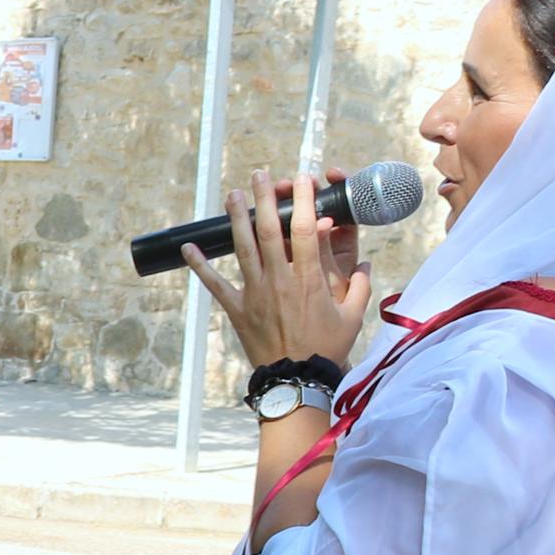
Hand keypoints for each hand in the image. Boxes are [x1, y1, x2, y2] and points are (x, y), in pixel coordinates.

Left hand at [179, 167, 374, 372]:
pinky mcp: (237, 309)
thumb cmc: (326, 348)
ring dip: (236, 219)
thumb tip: (366, 265)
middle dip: (264, 199)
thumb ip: (360, 287)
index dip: (303, 201)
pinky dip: (200, 265)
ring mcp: (255, 294)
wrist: (295, 379)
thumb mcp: (352, 316)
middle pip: (269, 230)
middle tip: (260, 174)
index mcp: (308, 279)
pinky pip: (215, 284)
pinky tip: (188, 246)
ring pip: (242, 248)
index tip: (302, 178)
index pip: (306, 230)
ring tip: (232, 194)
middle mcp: (279, 280)